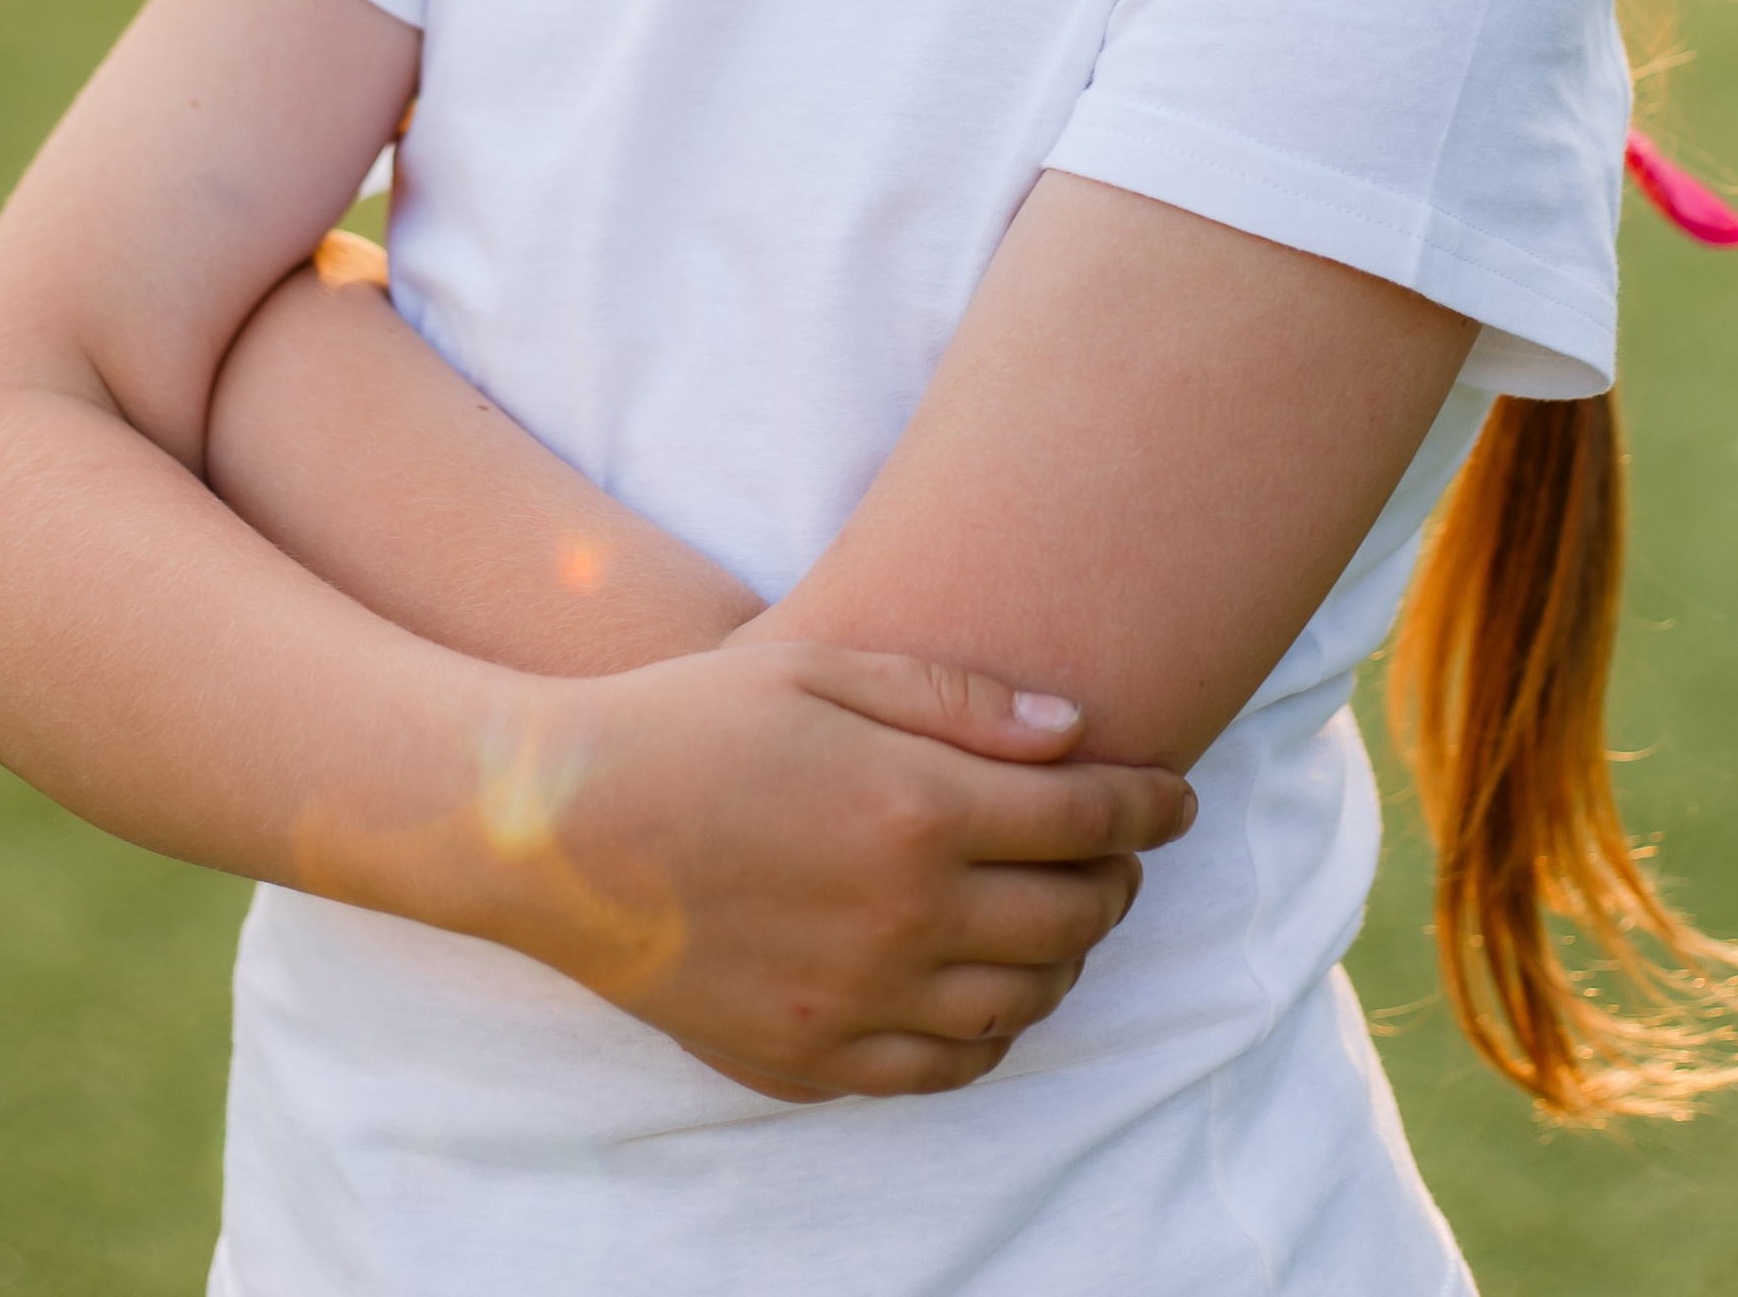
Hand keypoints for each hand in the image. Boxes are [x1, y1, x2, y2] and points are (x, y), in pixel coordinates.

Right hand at [480, 635, 1194, 1101]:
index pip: (1088, 820)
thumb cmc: (695, 722)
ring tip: (1061, 914)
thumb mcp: (825, 667)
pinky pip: (945, 1069)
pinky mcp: (812, 1059)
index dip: (1149, 805)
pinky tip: (987, 988)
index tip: (1175, 794)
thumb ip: (959, 702)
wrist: (562, 827)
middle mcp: (903, 919)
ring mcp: (858, 1002)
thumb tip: (1077, 734)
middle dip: (1118, 878)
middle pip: (1073, 916)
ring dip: (1066, 957)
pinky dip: (992, 1032)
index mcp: (916, 809)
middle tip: (1119, 851)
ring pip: (1023, 1001)